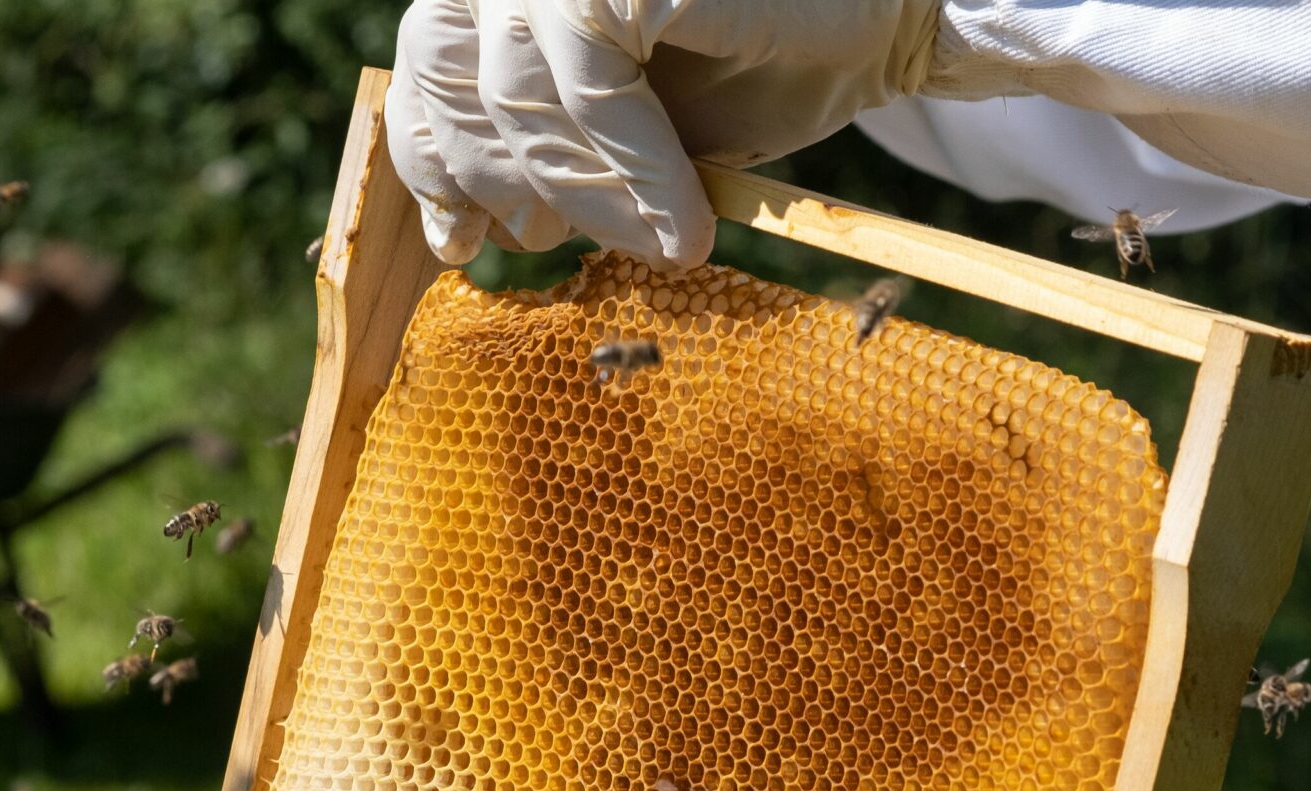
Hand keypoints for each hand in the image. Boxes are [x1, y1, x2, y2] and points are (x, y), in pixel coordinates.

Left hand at [387, 0, 946, 268]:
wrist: (881, 24)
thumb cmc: (755, 67)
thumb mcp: (625, 128)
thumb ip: (545, 154)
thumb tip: (457, 232)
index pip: (429, 65)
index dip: (434, 160)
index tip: (461, 246)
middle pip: (462, 81)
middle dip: (505, 182)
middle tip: (556, 246)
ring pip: (522, 96)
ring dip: (583, 191)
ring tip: (649, 245)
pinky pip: (596, 89)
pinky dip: (637, 172)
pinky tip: (682, 225)